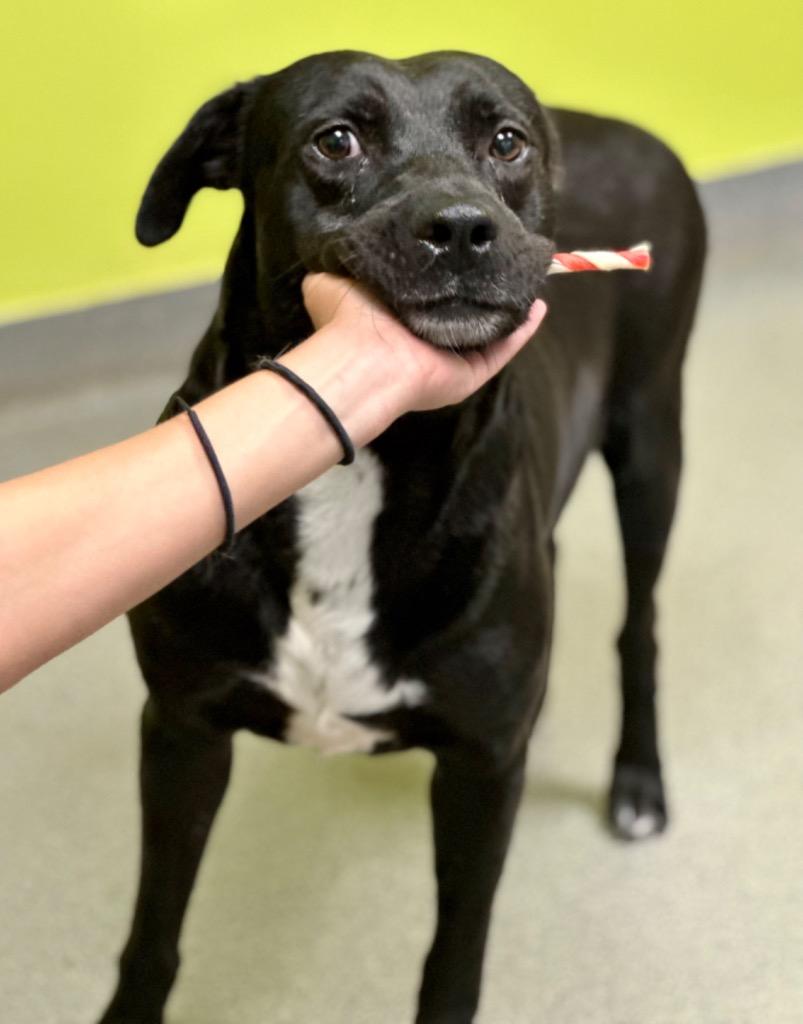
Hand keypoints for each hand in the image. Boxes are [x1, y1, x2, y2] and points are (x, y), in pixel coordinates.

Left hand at [301, 273, 546, 413]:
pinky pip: (504, 347)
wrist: (364, 358)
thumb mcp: (332, 283)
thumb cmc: (347, 322)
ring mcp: (451, 359)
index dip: (444, 278)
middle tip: (500, 266)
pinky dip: (522, 329)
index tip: (459, 254)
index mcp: (398, 323)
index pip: (427, 299)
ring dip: (507, 310)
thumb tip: (337, 248)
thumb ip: (341, 267)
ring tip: (526, 283)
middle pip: (462, 316)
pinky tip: (538, 306)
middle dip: (480, 293)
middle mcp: (426, 342)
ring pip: (488, 332)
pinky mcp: (472, 371)